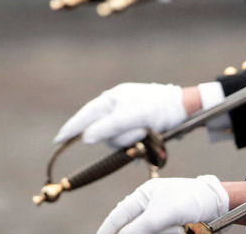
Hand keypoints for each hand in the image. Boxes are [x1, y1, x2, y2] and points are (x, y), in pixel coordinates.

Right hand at [54, 83, 185, 147]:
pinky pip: (128, 144)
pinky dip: (136, 146)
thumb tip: (85, 139)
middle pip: (102, 132)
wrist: (187, 110)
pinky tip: (146, 143)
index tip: (58, 141)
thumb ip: (109, 126)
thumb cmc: (160, 107)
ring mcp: (126, 120)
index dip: (71, 129)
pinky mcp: (136, 130)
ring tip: (148, 134)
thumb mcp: (135, 115)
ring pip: (116, 141)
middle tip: (138, 135)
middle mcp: (115, 109)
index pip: (85, 115)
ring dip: (130, 142)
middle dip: (118, 137)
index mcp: (111, 99)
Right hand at [97, 176, 228, 233]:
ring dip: (171, 233)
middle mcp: (150, 212)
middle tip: (174, 228)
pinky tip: (188, 229)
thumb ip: (141, 225)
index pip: (118, 217)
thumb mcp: (163, 211)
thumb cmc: (191, 198)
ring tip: (183, 227)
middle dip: (155, 231)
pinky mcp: (176, 232)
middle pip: (137, 231)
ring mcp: (163, 224)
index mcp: (141, 198)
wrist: (223, 205)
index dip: (108, 229)